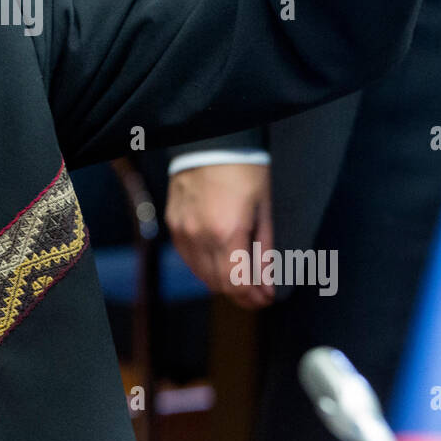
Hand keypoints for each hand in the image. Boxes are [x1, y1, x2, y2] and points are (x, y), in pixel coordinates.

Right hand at [166, 164, 274, 309]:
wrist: (211, 141)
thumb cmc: (244, 171)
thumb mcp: (263, 210)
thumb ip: (264, 253)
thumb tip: (267, 287)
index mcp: (226, 232)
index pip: (236, 284)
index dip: (253, 298)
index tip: (267, 299)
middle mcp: (199, 236)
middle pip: (218, 284)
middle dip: (240, 294)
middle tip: (258, 292)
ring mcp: (182, 230)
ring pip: (200, 274)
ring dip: (222, 281)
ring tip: (242, 276)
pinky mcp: (173, 224)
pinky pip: (188, 257)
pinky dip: (204, 266)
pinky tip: (220, 259)